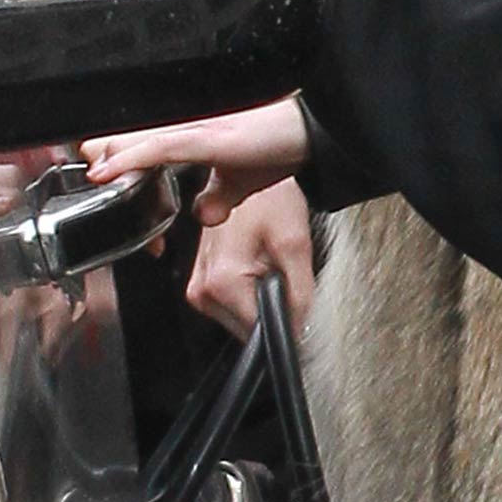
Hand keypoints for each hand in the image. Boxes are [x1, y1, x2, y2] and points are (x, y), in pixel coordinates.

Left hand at [80, 97, 308, 222]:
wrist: (312, 131)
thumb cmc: (281, 146)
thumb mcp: (241, 181)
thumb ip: (219, 196)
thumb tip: (203, 214)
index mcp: (192, 135)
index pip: (144, 143)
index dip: (123, 167)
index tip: (112, 193)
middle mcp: (188, 127)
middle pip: (132, 134)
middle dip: (106, 155)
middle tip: (91, 176)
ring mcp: (196, 130)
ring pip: (139, 138)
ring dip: (111, 157)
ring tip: (92, 173)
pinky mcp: (208, 138)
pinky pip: (161, 146)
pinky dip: (131, 158)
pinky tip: (111, 170)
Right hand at [187, 178, 315, 338]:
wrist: (245, 168)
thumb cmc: (268, 196)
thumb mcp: (295, 243)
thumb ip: (301, 294)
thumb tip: (303, 330)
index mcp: (223, 281)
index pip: (260, 332)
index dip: (288, 323)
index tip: (298, 304)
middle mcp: (202, 289)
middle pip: (248, 330)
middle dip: (271, 311)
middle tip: (281, 272)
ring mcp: (198, 288)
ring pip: (239, 320)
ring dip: (259, 302)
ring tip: (268, 264)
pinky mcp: (201, 282)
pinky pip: (231, 304)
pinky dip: (248, 293)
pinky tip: (256, 266)